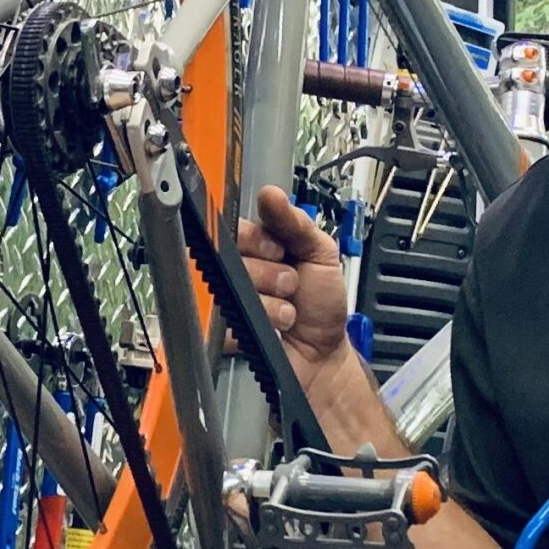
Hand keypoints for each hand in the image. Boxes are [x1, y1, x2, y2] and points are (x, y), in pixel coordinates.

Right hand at [238, 186, 355, 395]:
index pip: (236, 228)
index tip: (279, 250)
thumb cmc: (321, 304)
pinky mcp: (225, 330)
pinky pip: (230, 319)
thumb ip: (296, 223)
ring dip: (272, 302)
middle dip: (272, 273)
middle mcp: (240, 270)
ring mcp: (231, 300)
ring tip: (289, 311)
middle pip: (231, 258)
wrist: (323, 354)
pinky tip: (277, 328)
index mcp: (257, 246)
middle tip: (291, 284)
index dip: (257, 240)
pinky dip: (263, 323)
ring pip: (234, 289)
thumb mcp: (320, 253)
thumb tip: (271, 194)